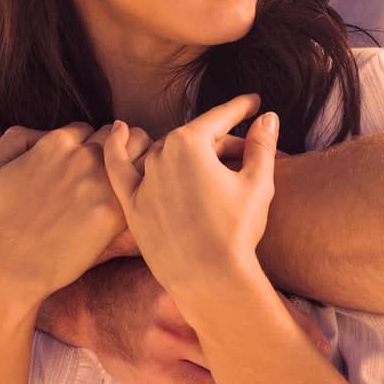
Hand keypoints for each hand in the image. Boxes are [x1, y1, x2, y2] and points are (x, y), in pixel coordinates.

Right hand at [0, 121, 149, 305]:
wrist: (10, 267)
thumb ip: (11, 139)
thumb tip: (34, 132)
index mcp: (56, 143)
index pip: (87, 129)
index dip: (87, 145)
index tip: (87, 163)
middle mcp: (81, 156)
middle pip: (115, 135)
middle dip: (115, 147)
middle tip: (114, 170)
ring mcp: (100, 182)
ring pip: (136, 151)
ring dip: (135, 159)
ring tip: (131, 178)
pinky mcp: (114, 210)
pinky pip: (140, 184)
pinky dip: (142, 185)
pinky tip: (137, 199)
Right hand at [78, 258, 332, 383]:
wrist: (88, 302)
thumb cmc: (140, 278)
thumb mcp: (174, 261)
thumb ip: (212, 266)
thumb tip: (260, 269)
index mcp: (195, 275)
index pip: (252, 297)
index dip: (289, 318)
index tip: (320, 337)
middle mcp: (184, 307)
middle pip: (245, 332)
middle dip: (281, 348)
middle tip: (318, 363)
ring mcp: (169, 342)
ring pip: (227, 364)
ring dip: (258, 373)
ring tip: (290, 383)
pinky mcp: (157, 371)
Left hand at [103, 94, 278, 309]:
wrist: (209, 280)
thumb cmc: (236, 231)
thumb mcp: (258, 182)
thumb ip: (261, 144)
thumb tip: (267, 116)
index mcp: (190, 143)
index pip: (219, 118)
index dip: (240, 108)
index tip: (253, 102)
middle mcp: (160, 156)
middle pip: (195, 140)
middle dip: (221, 142)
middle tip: (246, 152)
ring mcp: (143, 180)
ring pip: (165, 154)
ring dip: (186, 152)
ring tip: (207, 156)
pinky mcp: (131, 205)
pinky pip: (117, 170)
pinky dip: (115, 148)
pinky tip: (116, 130)